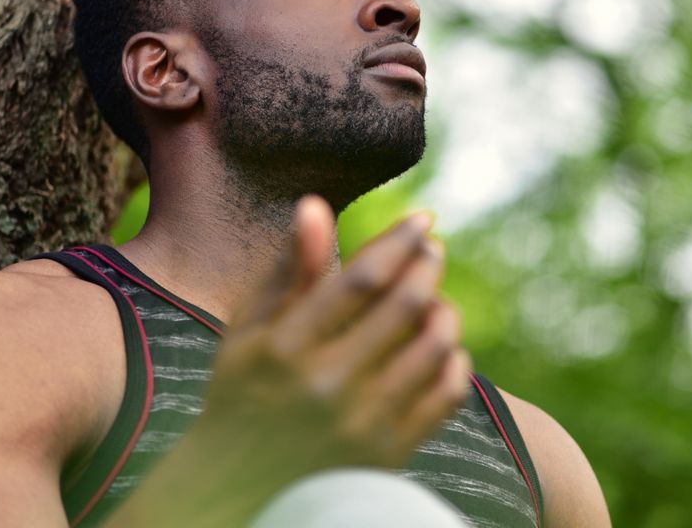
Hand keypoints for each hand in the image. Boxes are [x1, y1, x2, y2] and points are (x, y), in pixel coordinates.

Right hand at [101, 198, 468, 527]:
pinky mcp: (389, 454)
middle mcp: (325, 386)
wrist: (236, 487)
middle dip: (428, 265)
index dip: (399, 240)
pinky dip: (454, 360)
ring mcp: (362, 423)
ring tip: (434, 298)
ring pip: (435, 346)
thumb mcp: (249, 330)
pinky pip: (448, 393)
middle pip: (405, 304)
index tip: (423, 219)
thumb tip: (315, 204)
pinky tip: (441, 346)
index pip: (361, 278)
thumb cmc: (243, 390)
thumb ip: (287, 269)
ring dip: (444, 309)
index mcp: (285, 348)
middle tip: (432, 250)